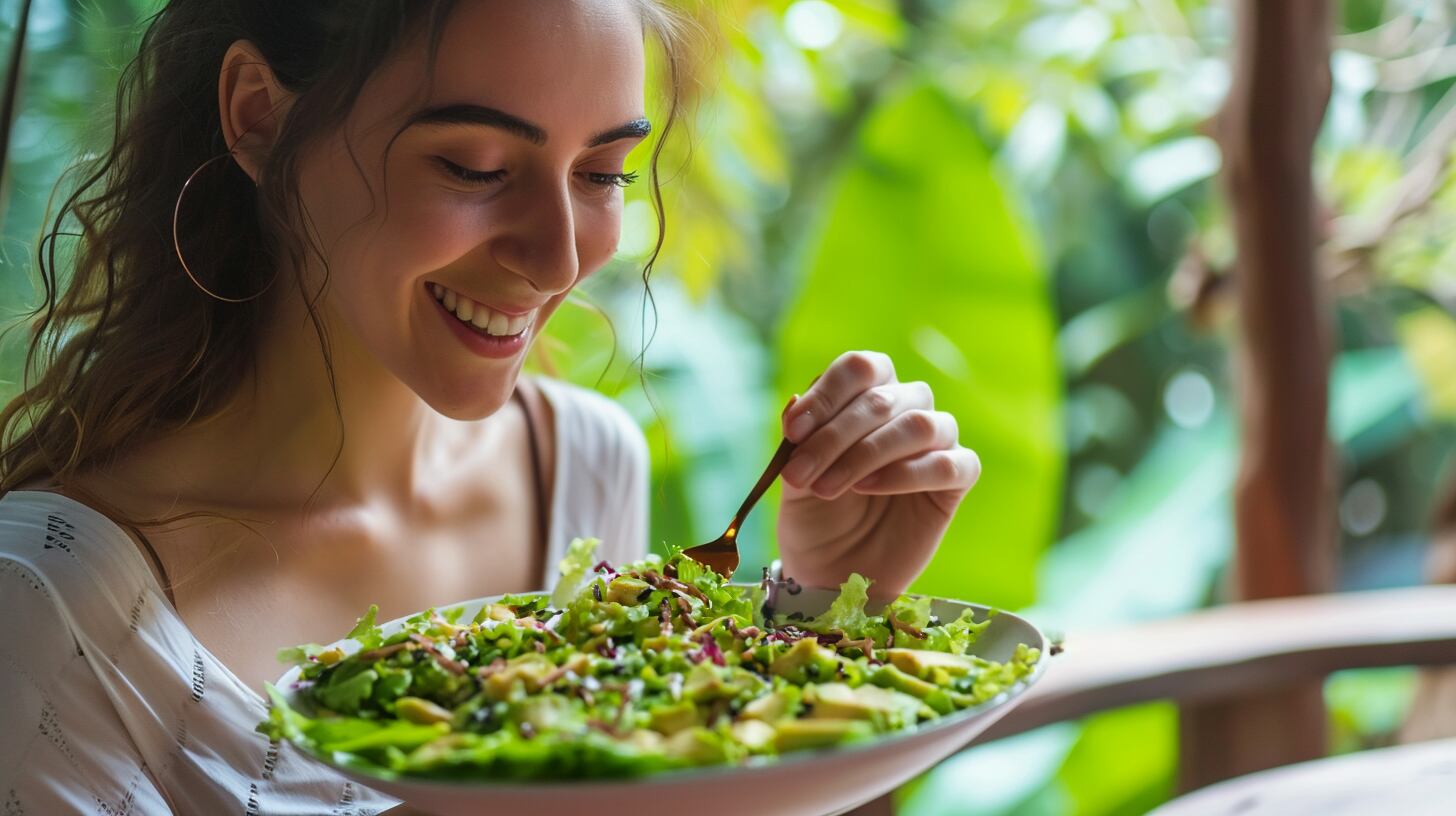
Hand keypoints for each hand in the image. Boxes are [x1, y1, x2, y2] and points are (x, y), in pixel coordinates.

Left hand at [775, 351, 980, 598]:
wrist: (832, 571)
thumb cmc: (816, 515)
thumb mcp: (794, 478)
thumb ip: (797, 441)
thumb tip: (796, 402)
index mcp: (867, 394)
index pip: (860, 368)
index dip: (827, 394)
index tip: (793, 432)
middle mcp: (907, 408)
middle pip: (884, 397)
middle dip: (835, 436)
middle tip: (800, 474)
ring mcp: (936, 442)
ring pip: (919, 425)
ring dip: (867, 454)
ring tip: (830, 487)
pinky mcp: (956, 479)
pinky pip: (948, 464)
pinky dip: (908, 474)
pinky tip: (871, 488)